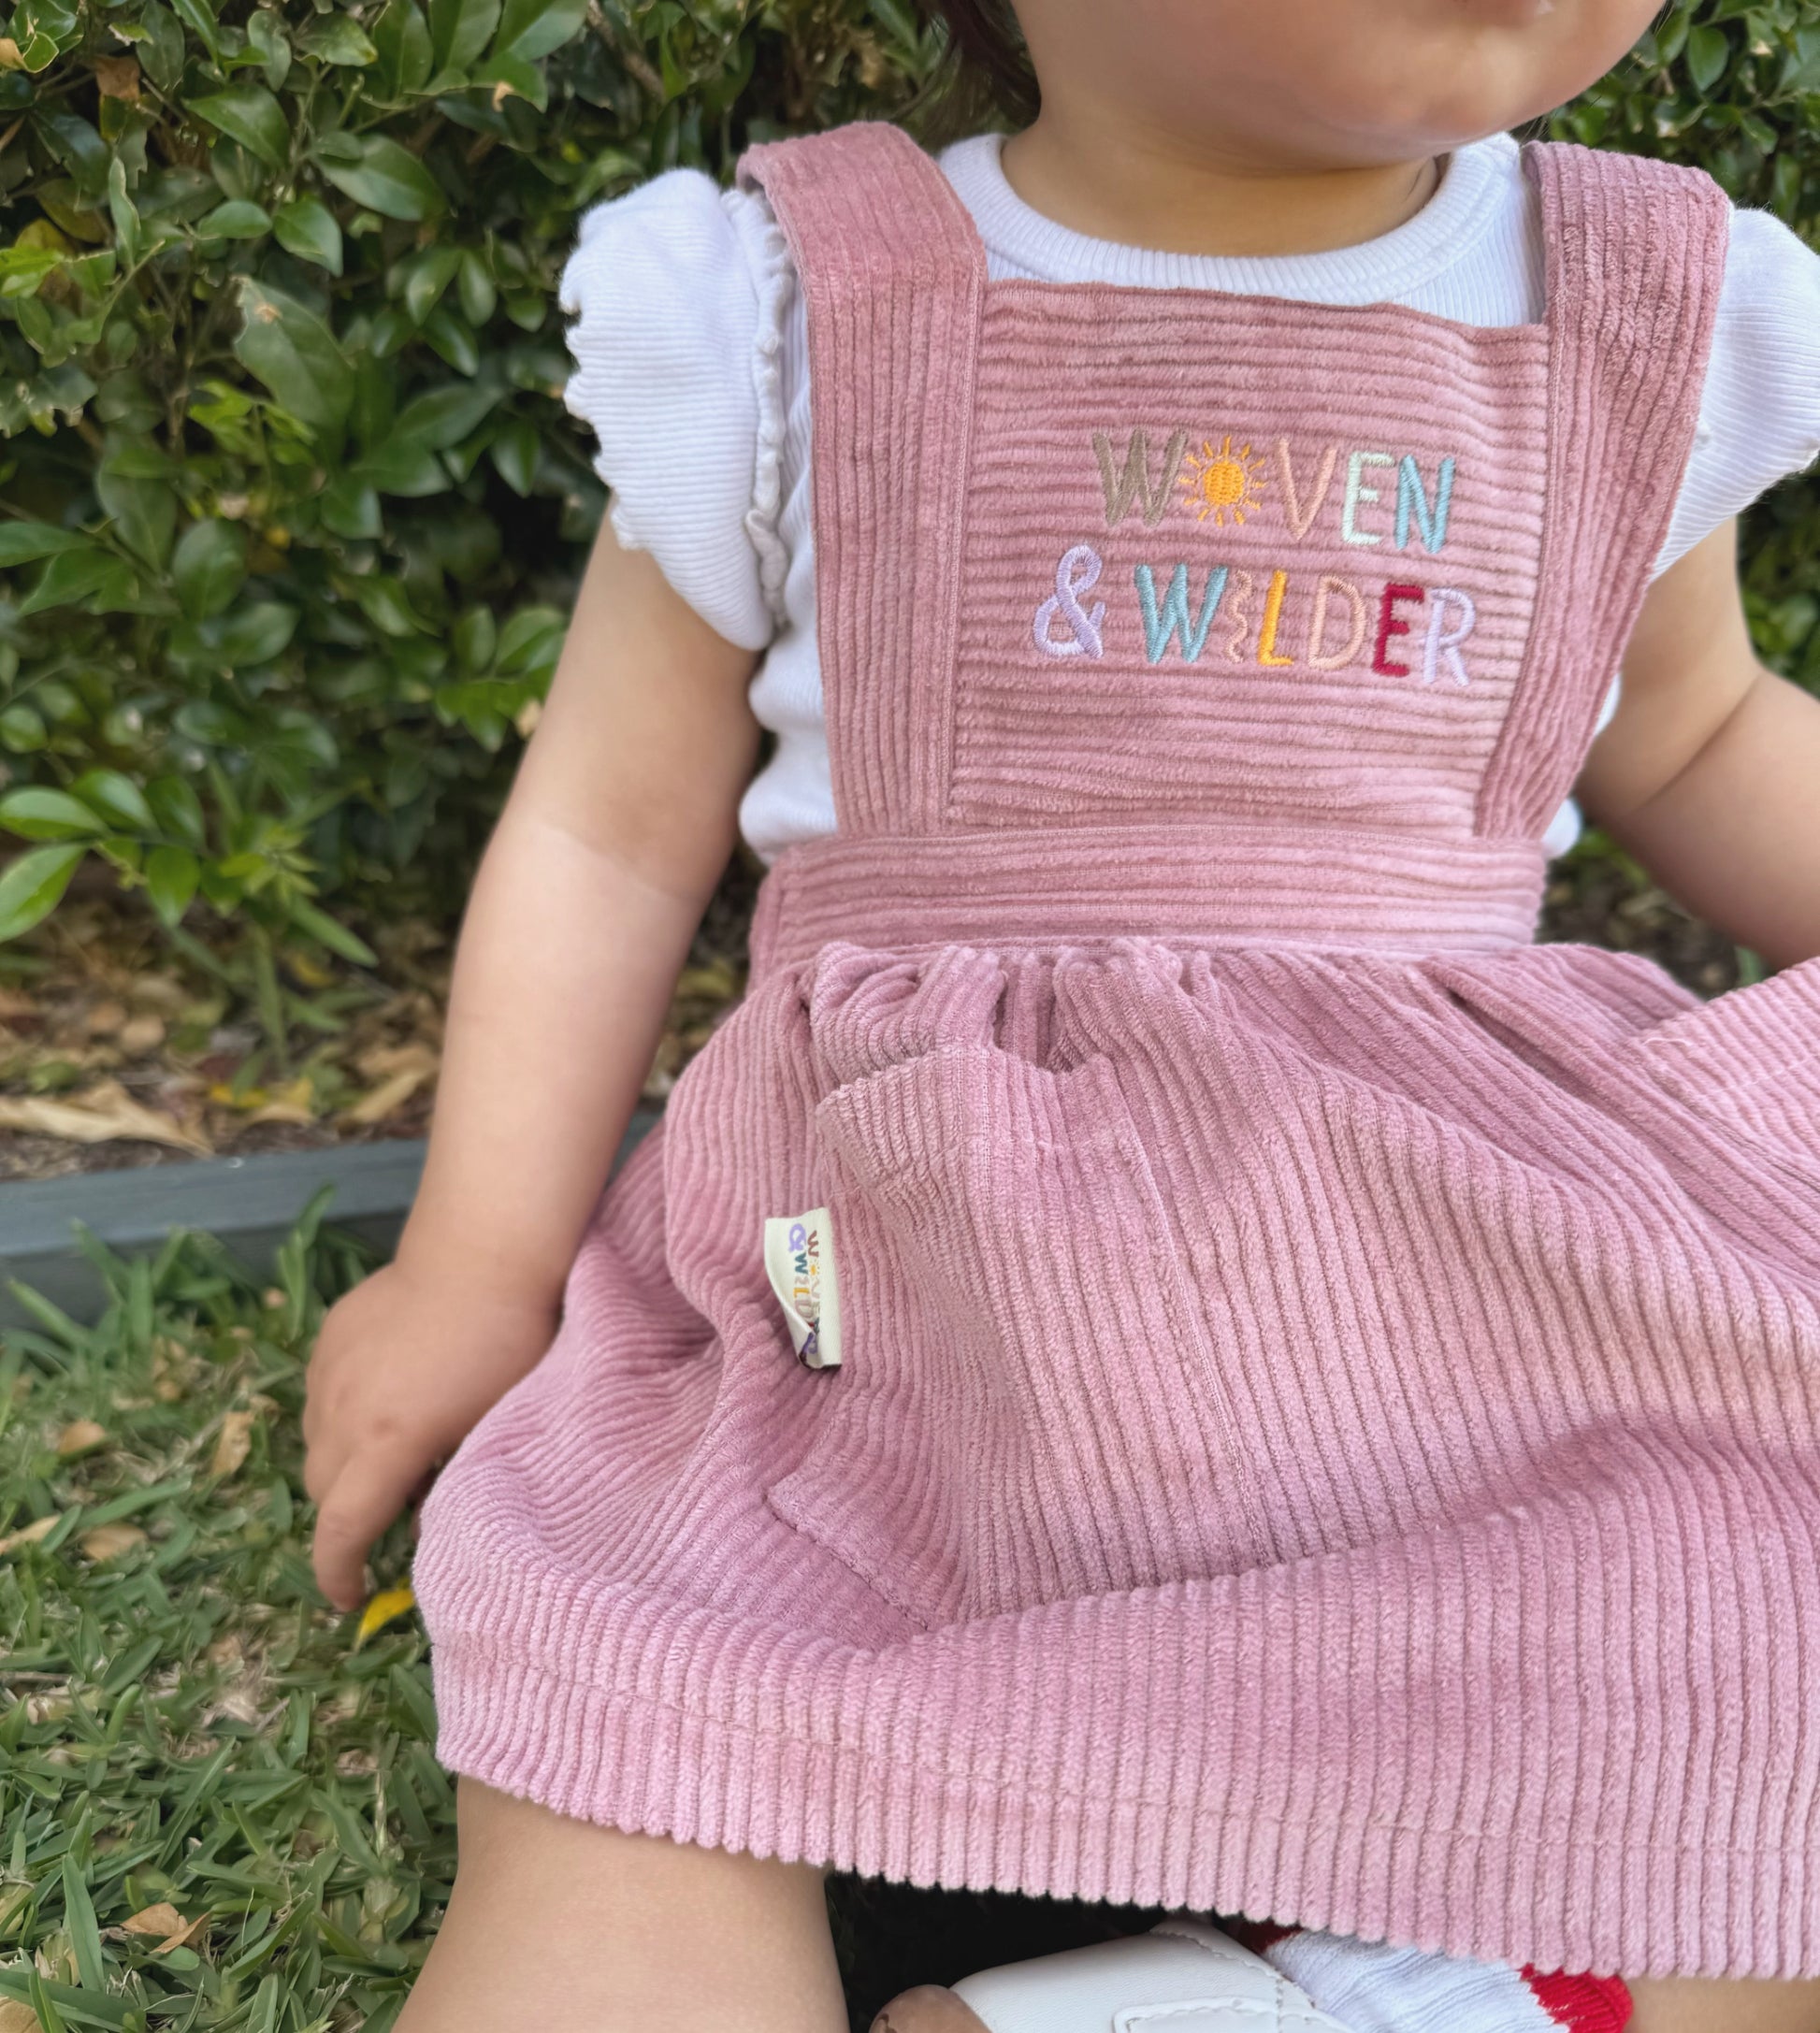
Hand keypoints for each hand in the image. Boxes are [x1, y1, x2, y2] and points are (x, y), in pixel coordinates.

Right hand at [303, 1258, 558, 1611]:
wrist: (483, 1251)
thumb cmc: (508, 1343)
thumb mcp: (494, 1426)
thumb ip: (456, 1481)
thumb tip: (431, 1520)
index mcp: (386, 1444)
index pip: (341, 1530)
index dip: (338, 1574)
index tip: (349, 1599)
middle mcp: (342, 1413)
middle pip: (321, 1490)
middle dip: (346, 1517)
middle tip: (393, 1516)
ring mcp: (330, 1369)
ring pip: (315, 1441)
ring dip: (342, 1464)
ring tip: (394, 1455)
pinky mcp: (331, 1335)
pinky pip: (322, 1394)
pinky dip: (342, 1415)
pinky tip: (387, 1398)